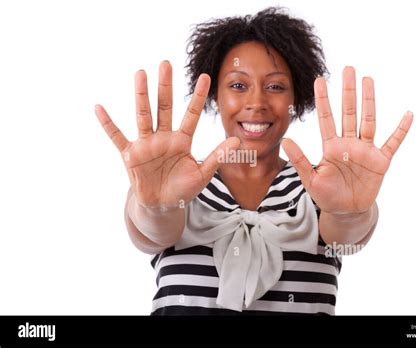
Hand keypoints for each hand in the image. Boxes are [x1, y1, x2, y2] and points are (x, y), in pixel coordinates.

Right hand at [95, 61, 239, 208]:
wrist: (163, 205)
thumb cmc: (183, 188)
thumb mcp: (203, 174)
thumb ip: (217, 157)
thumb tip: (237, 141)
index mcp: (182, 140)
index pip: (191, 115)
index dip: (197, 97)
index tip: (205, 76)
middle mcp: (164, 137)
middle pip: (164, 108)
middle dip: (166, 87)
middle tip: (166, 64)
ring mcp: (146, 144)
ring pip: (143, 116)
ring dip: (141, 96)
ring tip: (141, 74)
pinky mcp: (131, 155)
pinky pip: (117, 137)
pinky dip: (108, 124)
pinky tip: (99, 108)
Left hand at [282, 66, 412, 213]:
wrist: (346, 211)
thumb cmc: (326, 195)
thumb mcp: (310, 179)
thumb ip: (300, 160)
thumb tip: (285, 140)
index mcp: (331, 147)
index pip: (326, 118)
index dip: (323, 100)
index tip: (319, 80)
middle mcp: (349, 143)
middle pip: (349, 113)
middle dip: (348, 92)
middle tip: (348, 69)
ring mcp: (365, 150)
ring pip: (368, 120)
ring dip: (369, 101)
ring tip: (368, 80)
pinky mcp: (380, 161)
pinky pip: (393, 143)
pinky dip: (401, 130)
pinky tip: (408, 114)